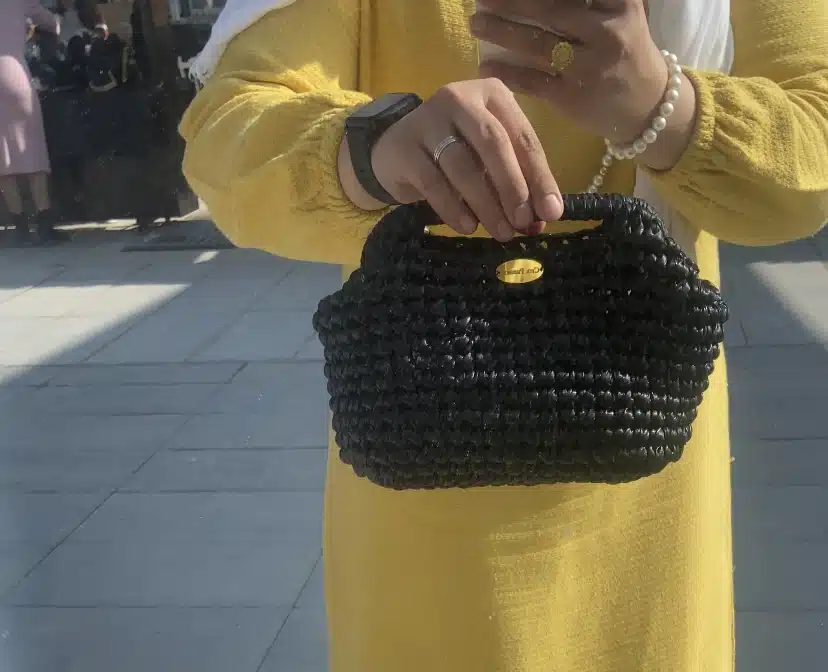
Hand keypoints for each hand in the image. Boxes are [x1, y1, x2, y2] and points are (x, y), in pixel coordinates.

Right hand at [369, 79, 563, 240]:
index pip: (524, 137)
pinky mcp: (404, 146)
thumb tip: (542, 218)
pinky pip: (433, 182)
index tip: (552, 213)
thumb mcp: (489, 160)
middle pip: (493, 144)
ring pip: (463, 165)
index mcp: (492, 96)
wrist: (393, 150)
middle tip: (522, 222)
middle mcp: (460, 99)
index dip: (540, 177)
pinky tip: (468, 226)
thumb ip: (516, 181)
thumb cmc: (454, 153)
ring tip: (500, 232)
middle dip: (513, 187)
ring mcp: (428, 120)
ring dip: (486, 203)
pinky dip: (453, 208)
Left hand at [470, 0, 688, 153]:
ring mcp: (590, 67)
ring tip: (476, 24)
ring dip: (501, 32)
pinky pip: (534, 82)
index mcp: (620, 3)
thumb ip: (583, 3)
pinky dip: (507, 74)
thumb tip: (526, 1)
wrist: (648, 107)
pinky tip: (484, 66)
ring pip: (538, 44)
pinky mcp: (574, 98)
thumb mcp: (617, 15)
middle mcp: (607, 31)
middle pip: (550, 8)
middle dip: (510, 2)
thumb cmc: (623, 52)